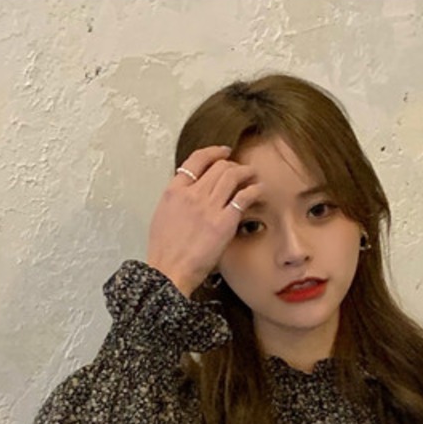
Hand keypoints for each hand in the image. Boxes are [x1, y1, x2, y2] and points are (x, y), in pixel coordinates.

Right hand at [145, 146, 262, 296]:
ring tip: (253, 175)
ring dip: (246, 172)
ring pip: (232, 176)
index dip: (213, 152)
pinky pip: (243, 197)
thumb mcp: (163, 217)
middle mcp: (192, 194)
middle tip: (241, 169)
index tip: (223, 152)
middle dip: (232, 164)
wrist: (170, 271)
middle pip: (218, 166)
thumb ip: (178, 201)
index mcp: (174, 191)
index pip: (196, 160)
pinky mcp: (224, 222)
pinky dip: (254, 190)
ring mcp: (208, 207)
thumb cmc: (164, 252)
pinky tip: (259, 190)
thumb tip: (188, 196)